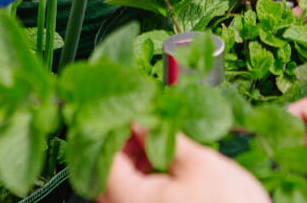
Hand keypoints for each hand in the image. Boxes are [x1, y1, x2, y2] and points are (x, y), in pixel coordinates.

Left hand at [99, 131, 267, 202]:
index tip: (130, 112)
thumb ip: (166, 139)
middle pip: (110, 179)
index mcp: (131, 200)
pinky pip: (139, 201)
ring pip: (123, 191)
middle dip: (125, 148)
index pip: (106, 161)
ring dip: (136, 165)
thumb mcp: (199, 163)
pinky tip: (166, 165)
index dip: (115, 132)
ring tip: (159, 141)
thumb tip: (143, 122)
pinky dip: (146, 182)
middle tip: (144, 124)